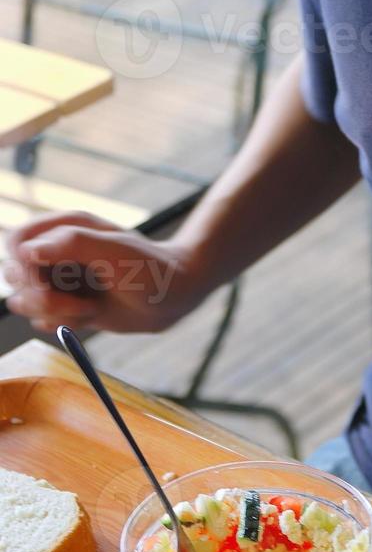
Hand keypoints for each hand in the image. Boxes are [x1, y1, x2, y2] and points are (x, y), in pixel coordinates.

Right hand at [3, 211, 197, 333]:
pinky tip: (89, 318)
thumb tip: (28, 251)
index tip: (49, 281)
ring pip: (23, 300)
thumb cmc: (151, 267)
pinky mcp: (68, 304)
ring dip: (51, 312)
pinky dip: (60, 323)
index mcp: (65, 228)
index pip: (17, 241)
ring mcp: (61, 280)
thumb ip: (73, 244)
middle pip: (14, 274)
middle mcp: (58, 252)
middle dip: (41, 296)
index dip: (24, 265)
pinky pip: (41, 318)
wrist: (175, 295)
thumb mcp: (116, 251)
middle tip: (80, 304)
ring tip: (88, 310)